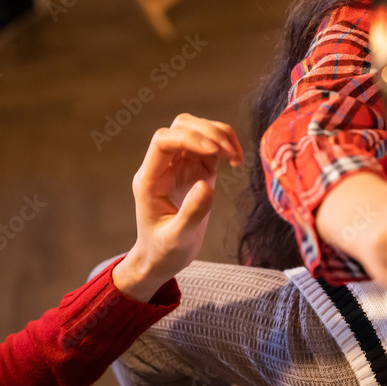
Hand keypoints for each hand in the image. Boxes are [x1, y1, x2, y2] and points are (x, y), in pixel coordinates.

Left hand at [112, 115, 242, 300]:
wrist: (162, 259)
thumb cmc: (163, 251)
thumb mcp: (177, 238)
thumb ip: (191, 212)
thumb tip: (206, 185)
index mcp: (150, 179)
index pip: (163, 141)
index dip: (189, 138)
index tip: (214, 152)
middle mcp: (164, 166)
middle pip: (181, 127)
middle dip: (207, 132)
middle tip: (229, 153)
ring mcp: (180, 165)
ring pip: (197, 130)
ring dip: (219, 135)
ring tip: (236, 157)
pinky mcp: (196, 169)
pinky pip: (211, 145)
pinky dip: (225, 145)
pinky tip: (236, 160)